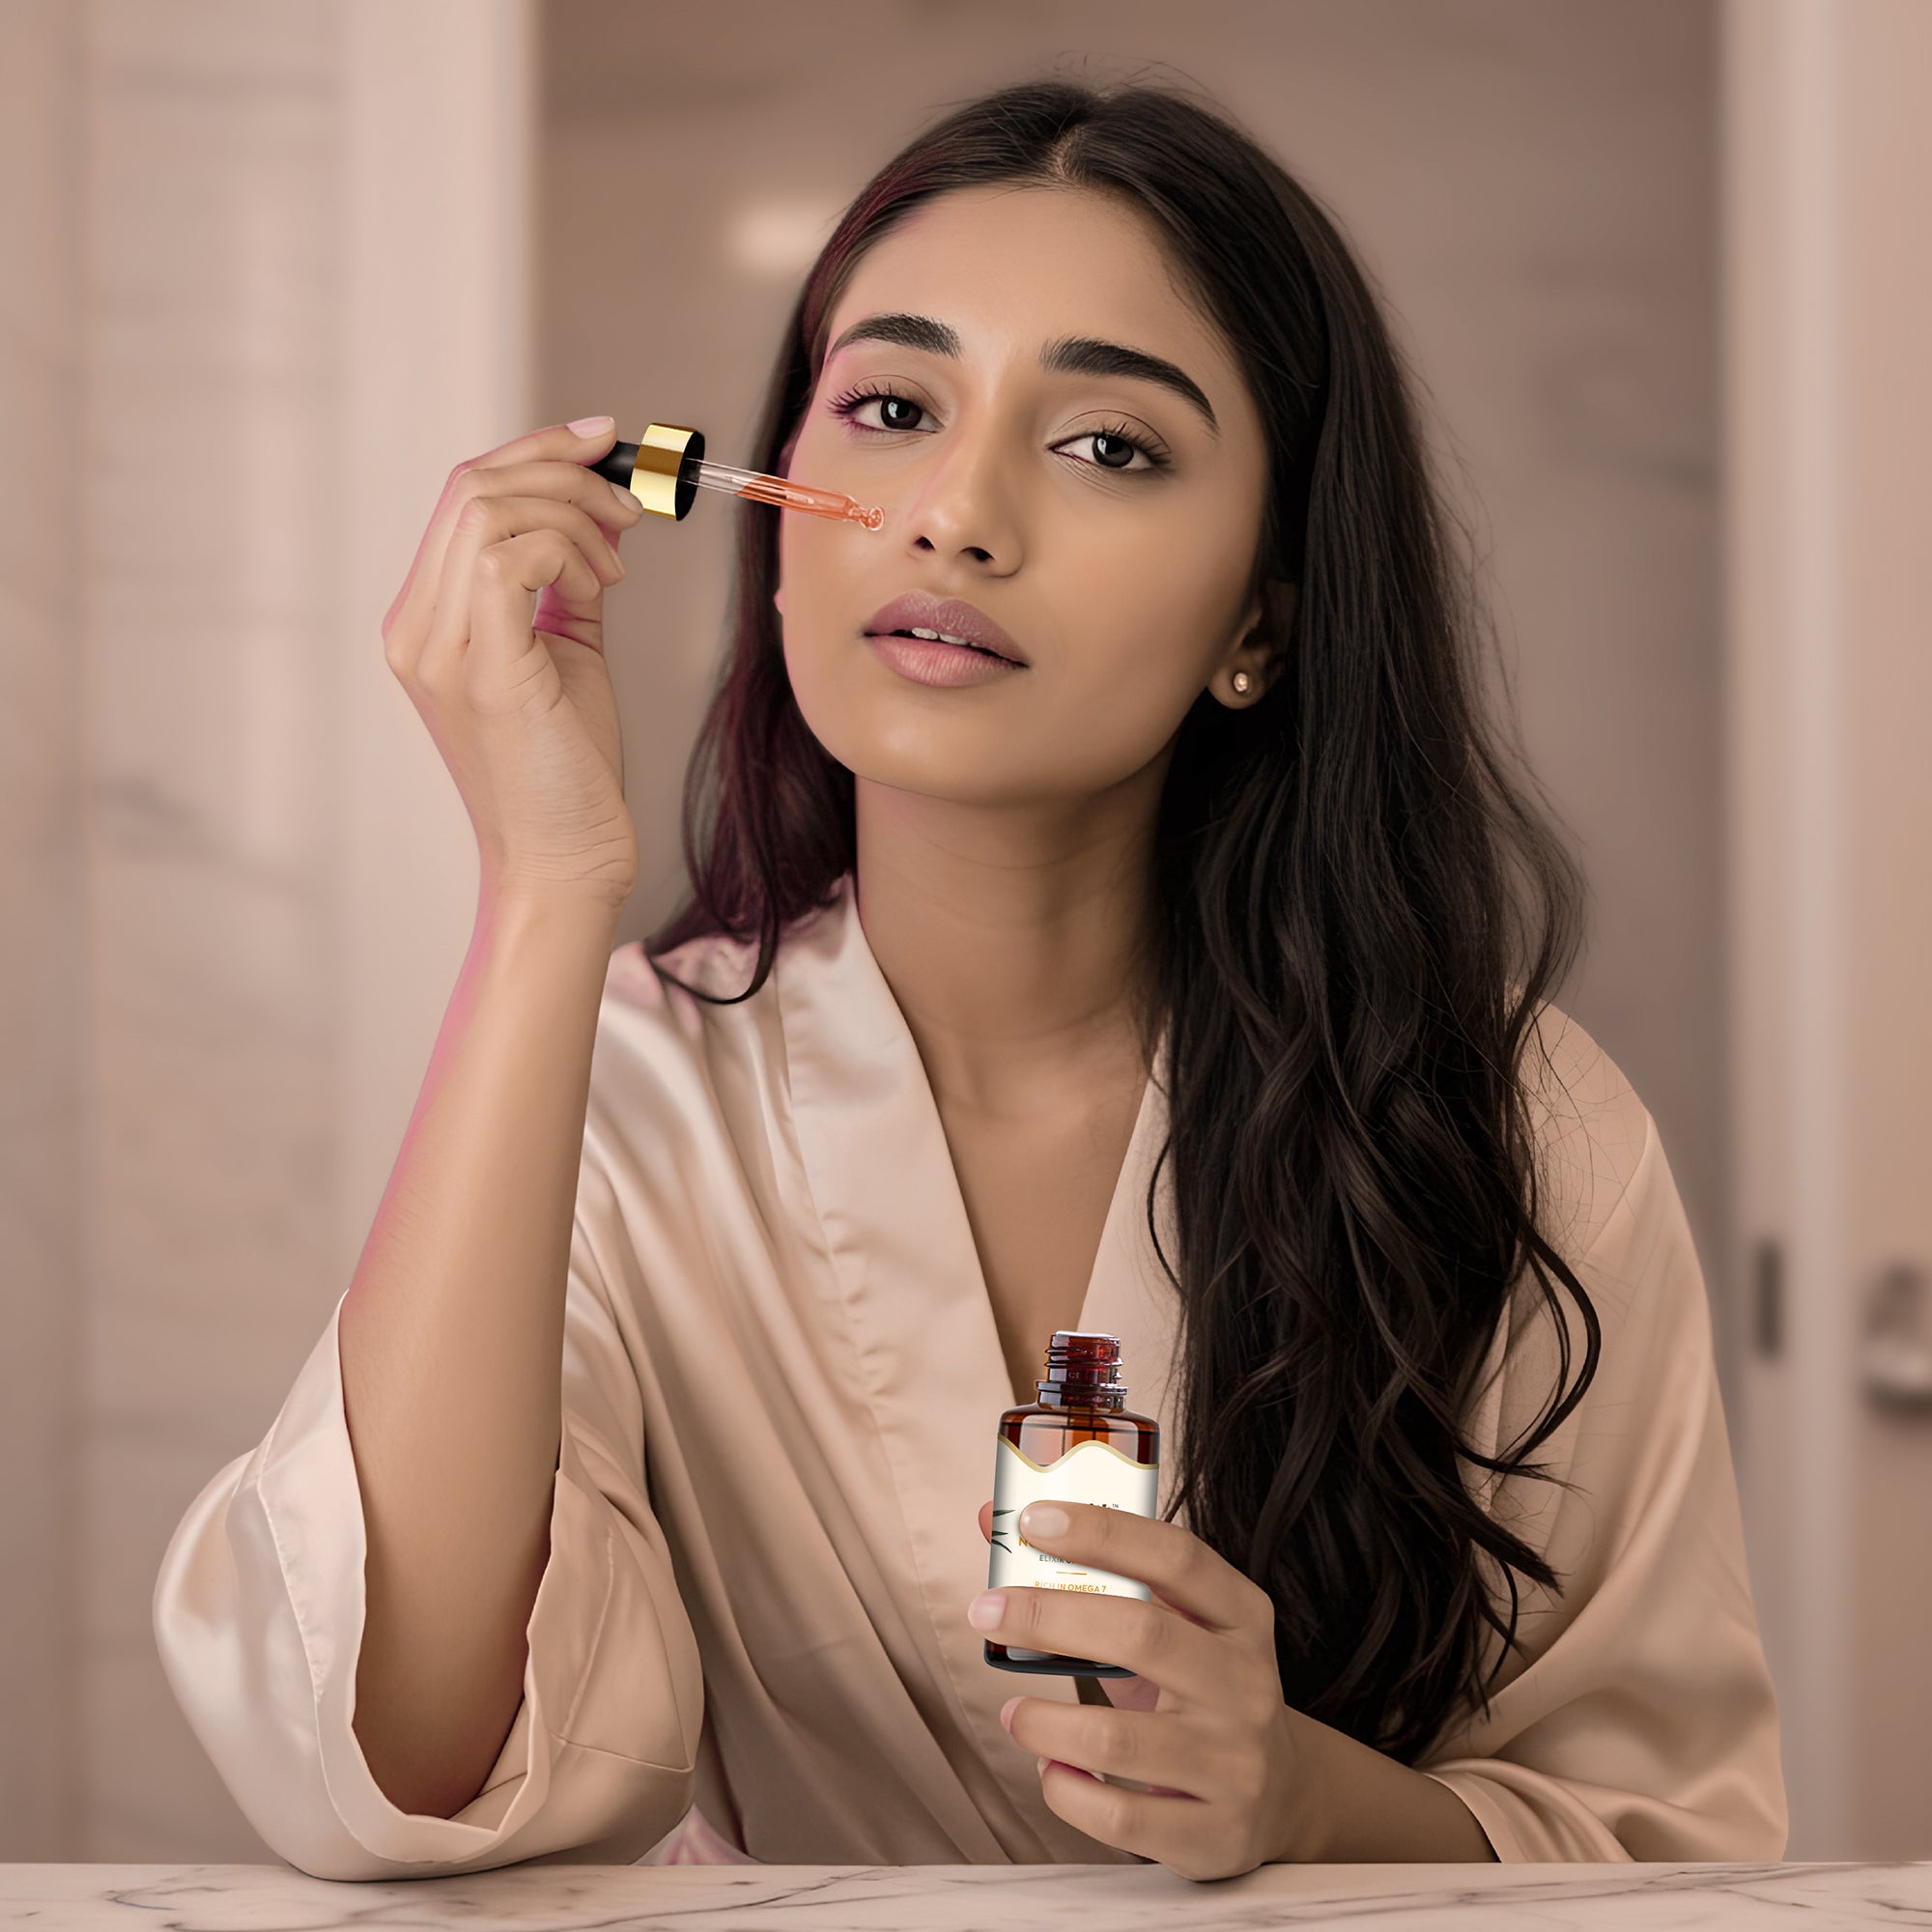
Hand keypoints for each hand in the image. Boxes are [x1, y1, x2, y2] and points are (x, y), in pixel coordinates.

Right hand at [380, 417, 647, 909]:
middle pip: (472, 484)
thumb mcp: (565, 654)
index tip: (605, 445)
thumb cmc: (568, 770)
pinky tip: (602, 591)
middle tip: (630, 505)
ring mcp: (439, 649)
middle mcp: (416, 629)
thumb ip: (565, 584)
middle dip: (562, 469)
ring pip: (490, 507)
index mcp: (426, 621)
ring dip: (574, 515)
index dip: (535, 452)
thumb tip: (599, 515)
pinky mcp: (482, 670)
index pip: (463, 495)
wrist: (564, 864)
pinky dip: (569, 551)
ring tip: (615, 570)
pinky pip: (511, 556)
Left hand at [973, 1497, 1316, 1877]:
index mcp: (1241, 1618)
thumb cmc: (1200, 1692)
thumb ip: (1095, 1576)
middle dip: (1050, 1616)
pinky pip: (1120, 1817)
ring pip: (1119, 1739)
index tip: (1034, 1520)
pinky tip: (1051, 1768)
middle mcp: (1245, 1684)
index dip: (1104, 1532)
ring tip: (1012, 1711)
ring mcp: (1234, 1764)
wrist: (1283, 1796)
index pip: (1177, 1557)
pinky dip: (1067, 1790)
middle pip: (1142, 1635)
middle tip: (986, 1610)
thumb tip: (993, 1520)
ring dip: (1045, 1721)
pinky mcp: (1214, 1835)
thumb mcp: (1172, 1627)